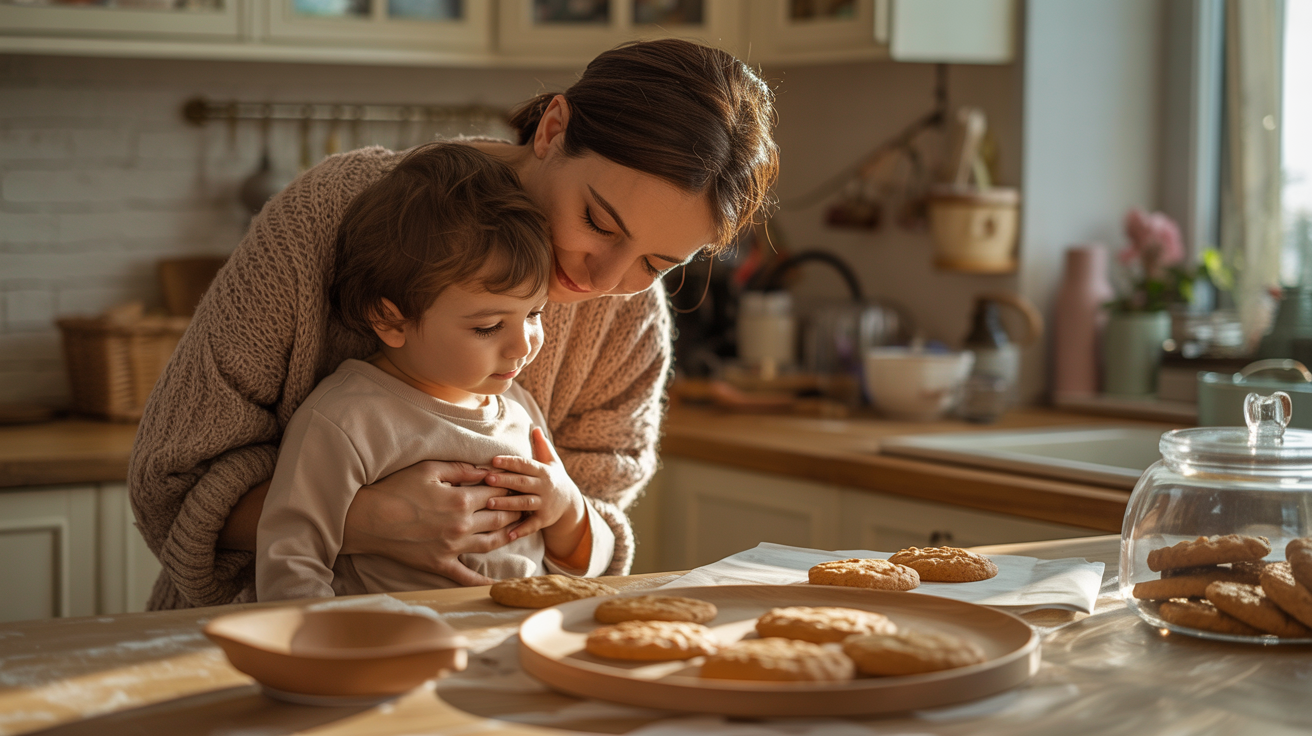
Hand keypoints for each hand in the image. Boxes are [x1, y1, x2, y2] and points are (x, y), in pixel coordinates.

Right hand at [342, 460, 523, 585]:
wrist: (367, 519)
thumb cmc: (396, 489)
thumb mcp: (429, 469)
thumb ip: (461, 469)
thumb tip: (485, 470)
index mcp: (461, 501)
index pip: (496, 492)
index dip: (509, 486)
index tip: (518, 482)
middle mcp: (461, 527)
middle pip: (500, 518)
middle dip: (516, 509)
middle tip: (526, 504)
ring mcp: (452, 548)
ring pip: (491, 544)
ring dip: (509, 536)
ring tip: (520, 529)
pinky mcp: (440, 565)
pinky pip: (466, 576)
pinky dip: (482, 581)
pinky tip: (496, 584)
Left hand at [485, 428, 587, 559]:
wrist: (570, 502)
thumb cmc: (553, 478)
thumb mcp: (551, 461)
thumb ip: (541, 445)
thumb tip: (534, 427)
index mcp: (543, 471)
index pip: (525, 465)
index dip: (510, 462)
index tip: (494, 460)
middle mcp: (545, 487)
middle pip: (523, 483)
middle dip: (505, 481)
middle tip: (487, 479)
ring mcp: (545, 504)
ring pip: (525, 504)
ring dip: (507, 504)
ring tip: (489, 503)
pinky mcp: (545, 519)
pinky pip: (532, 525)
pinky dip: (521, 530)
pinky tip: (507, 534)